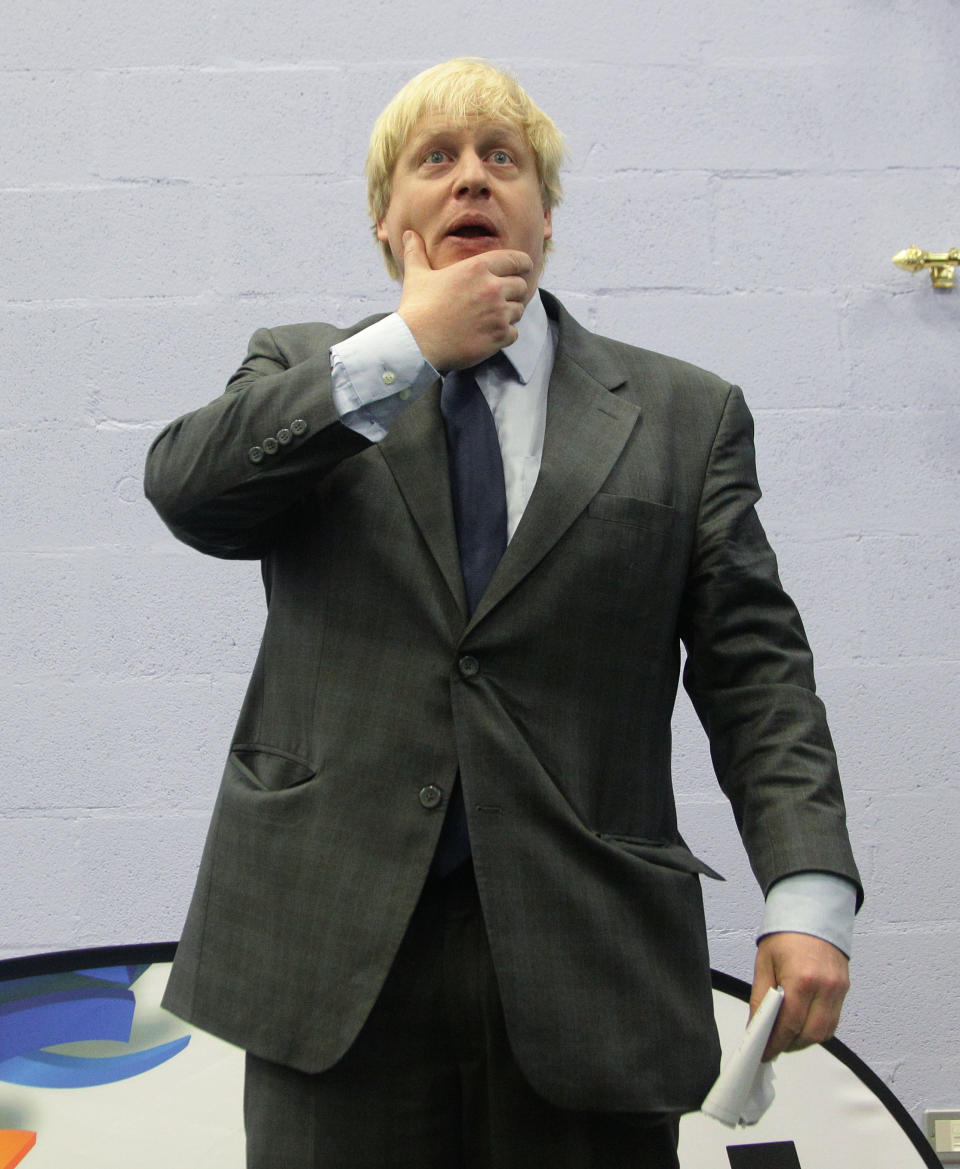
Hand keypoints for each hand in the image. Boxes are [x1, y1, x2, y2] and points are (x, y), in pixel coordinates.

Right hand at [396, 230, 532, 369]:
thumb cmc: (417, 308)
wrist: (417, 343)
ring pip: (519, 310)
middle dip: (513, 292)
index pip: (516, 260)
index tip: (525, 268)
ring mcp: (498, 313)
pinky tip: (489, 335)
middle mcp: (492, 288)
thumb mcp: (416, 275)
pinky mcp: (498, 336)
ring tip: (491, 318)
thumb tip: (408, 234)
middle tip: (500, 298)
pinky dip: (505, 335)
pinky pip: (514, 333)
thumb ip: (417, 253)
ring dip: (509, 314)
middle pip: (521, 286)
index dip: (523, 264)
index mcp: (477, 268)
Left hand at [750, 931, 849, 1060]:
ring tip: (787, 1037)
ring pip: (825, 1032)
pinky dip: (818, 1029)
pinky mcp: (845, 989)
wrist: (812, 910)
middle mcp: (824, 987)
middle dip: (791, 1045)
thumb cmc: (786, 934)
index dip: (776, 1043)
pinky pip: (834, 1021)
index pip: (789, 1025)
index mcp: (802, 979)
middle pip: (810, 1034)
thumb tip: (755, 1025)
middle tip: (774, 1046)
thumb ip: (760, 997)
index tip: (765, 1052)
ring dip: (805, 1040)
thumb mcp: (764, 963)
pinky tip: (803, 1025)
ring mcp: (838, 989)